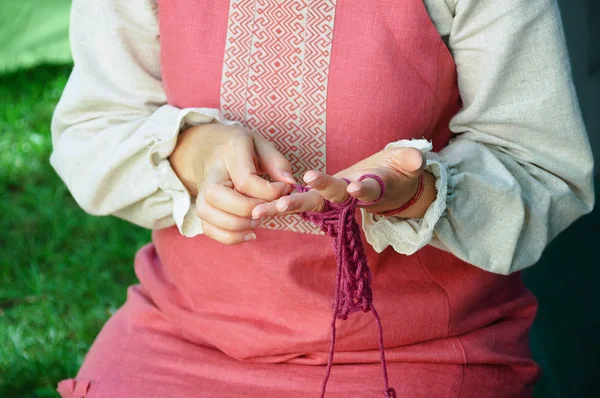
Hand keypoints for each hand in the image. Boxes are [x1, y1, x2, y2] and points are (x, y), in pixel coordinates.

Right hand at [170, 122, 294, 244]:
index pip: (245, 180)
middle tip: (267, 209)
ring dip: (236, 226)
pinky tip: (249, 233)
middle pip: (218, 197)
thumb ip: (277, 163)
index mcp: (229, 152)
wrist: (208, 148)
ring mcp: (201, 191)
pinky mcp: (201, 207)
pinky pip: (208, 228)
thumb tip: (289, 183)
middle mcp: (211, 172)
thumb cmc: (241, 147)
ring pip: (207, 213)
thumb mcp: (262, 145)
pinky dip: (229, 237)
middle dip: (248, 210)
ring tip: (257, 222)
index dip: (269, 192)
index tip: (284, 190)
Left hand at [251, 147, 436, 218]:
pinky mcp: (324, 196)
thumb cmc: (399, 172)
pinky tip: (258, 209)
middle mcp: (350, 197)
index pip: (368, 189)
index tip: (356, 188)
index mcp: (373, 187)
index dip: (363, 190)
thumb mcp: (408, 164)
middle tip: (286, 203)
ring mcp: (336, 199)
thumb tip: (418, 158)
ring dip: (286, 207)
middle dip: (310, 199)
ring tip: (262, 211)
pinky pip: (301, 202)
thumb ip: (411, 160)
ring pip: (311, 204)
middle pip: (331, 199)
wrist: (392, 188)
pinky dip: (280, 205)